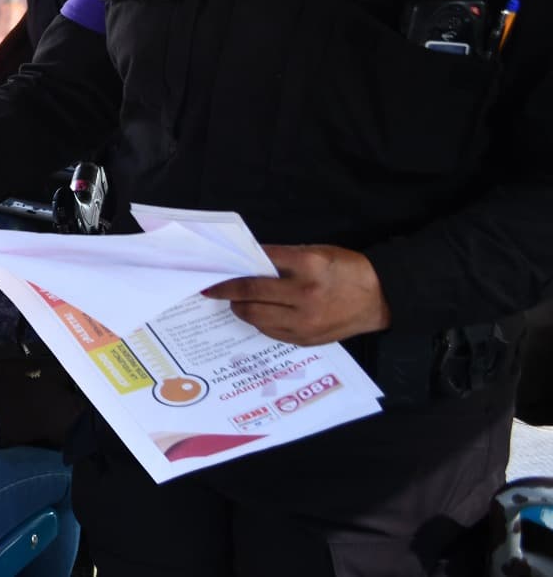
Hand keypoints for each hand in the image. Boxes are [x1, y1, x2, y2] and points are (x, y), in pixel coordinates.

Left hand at [202, 244, 391, 345]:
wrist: (379, 298)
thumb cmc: (345, 269)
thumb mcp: (315, 253)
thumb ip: (281, 259)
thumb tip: (246, 265)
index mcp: (307, 266)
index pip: (257, 267)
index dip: (231, 271)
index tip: (213, 275)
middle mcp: (304, 294)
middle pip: (251, 295)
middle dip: (228, 293)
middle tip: (215, 290)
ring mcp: (305, 320)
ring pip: (256, 317)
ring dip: (241, 308)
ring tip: (237, 301)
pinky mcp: (306, 338)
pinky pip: (271, 332)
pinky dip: (260, 321)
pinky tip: (259, 313)